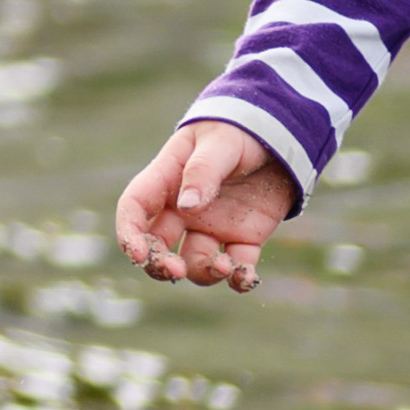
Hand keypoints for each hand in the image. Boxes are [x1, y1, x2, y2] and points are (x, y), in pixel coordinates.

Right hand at [114, 117, 300, 290]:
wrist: (280, 133)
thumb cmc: (239, 130)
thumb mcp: (220, 142)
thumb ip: (202, 171)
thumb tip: (186, 207)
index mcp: (167, 180)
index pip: (134, 210)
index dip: (129, 234)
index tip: (138, 255)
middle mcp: (183, 209)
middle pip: (157, 246)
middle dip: (159, 265)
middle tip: (175, 271)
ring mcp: (213, 226)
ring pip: (195, 263)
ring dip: (204, 272)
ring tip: (226, 266)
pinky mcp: (244, 237)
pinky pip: (237, 267)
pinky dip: (239, 279)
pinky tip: (246, 278)